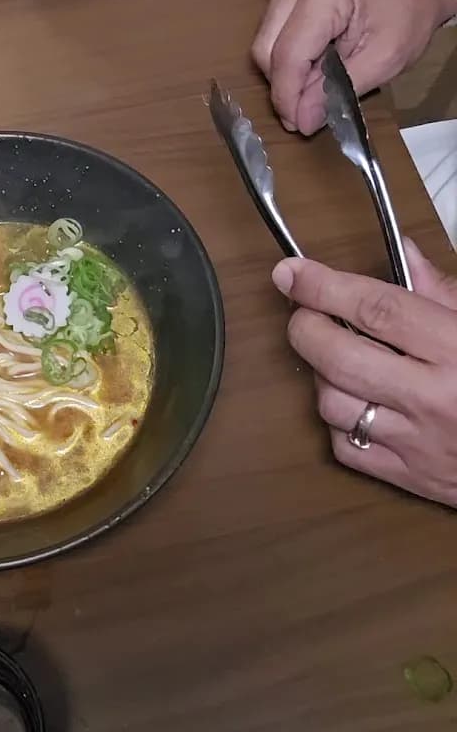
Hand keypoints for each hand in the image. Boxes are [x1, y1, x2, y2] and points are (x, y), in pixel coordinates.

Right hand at [252, 0, 456, 133]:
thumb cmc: (408, 15)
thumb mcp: (384, 61)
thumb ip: (338, 91)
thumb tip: (301, 120)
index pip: (288, 53)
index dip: (288, 96)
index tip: (299, 125)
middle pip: (266, 48)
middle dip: (285, 86)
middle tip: (308, 111)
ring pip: (263, 42)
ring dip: (285, 72)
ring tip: (316, 83)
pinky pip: (270, 32)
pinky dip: (286, 56)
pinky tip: (313, 62)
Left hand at [273, 239, 456, 506]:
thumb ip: (442, 292)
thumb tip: (403, 253)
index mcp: (456, 350)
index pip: (374, 309)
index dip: (323, 286)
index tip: (292, 271)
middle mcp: (432, 397)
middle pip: (338, 356)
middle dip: (305, 326)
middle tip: (305, 311)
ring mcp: (416, 443)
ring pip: (331, 403)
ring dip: (321, 374)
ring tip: (339, 357)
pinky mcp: (408, 478)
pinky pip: (345, 446)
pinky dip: (337, 420)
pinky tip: (357, 401)